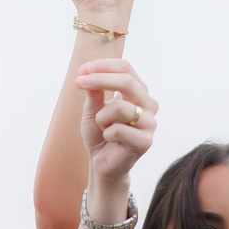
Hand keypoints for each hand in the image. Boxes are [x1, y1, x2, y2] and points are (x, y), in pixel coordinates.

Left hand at [75, 59, 156, 187]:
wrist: (102, 163)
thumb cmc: (99, 134)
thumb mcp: (92, 109)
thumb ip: (94, 91)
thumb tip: (88, 72)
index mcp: (138, 92)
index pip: (126, 68)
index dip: (103, 66)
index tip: (82, 70)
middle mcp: (148, 105)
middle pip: (127, 81)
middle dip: (99, 79)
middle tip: (78, 82)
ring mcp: (150, 123)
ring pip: (120, 106)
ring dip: (101, 117)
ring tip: (103, 127)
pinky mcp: (146, 141)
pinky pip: (117, 129)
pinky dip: (106, 134)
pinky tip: (110, 140)